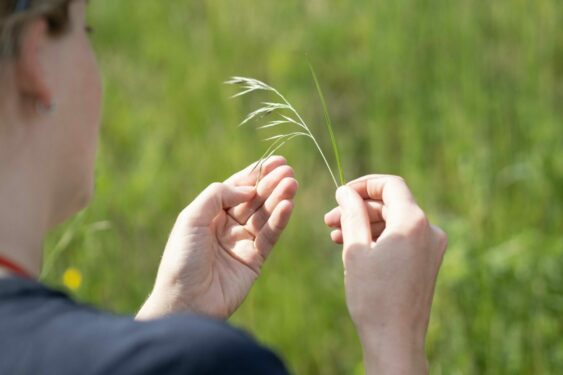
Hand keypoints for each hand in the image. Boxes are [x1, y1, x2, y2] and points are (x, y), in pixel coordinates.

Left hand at [138, 156, 297, 319]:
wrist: (185, 302)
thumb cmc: (182, 259)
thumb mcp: (191, 218)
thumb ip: (218, 195)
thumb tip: (247, 188)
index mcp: (210, 214)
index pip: (237, 188)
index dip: (256, 174)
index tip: (276, 161)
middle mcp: (228, 226)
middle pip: (255, 199)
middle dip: (271, 184)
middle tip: (289, 170)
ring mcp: (242, 243)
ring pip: (265, 215)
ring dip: (279, 198)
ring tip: (292, 183)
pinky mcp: (255, 260)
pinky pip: (270, 236)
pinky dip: (280, 220)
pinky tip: (287, 205)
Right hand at [324, 175, 446, 374]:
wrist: (395, 339)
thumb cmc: (372, 295)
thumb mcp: (355, 249)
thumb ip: (351, 214)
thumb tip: (345, 191)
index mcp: (413, 222)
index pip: (390, 185)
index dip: (363, 184)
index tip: (340, 194)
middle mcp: (429, 230)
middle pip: (390, 204)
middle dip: (358, 209)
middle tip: (329, 220)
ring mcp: (431, 246)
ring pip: (394, 221)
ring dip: (366, 224)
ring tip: (336, 237)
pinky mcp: (428, 261)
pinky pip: (402, 238)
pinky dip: (379, 238)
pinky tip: (355, 249)